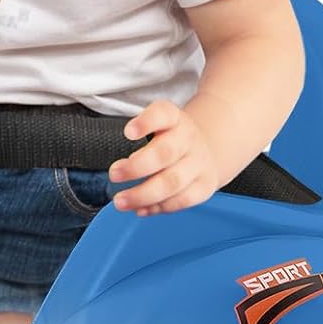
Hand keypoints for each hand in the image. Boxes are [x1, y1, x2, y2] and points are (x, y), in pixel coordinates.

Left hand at [107, 98, 221, 215]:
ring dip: (143, 194)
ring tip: (121, 201)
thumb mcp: (158, 125)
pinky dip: (159, 207)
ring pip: (172, 181)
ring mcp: (199, 163)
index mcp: (174, 119)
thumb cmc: (172, 139)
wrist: (208, 150)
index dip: (146, 122)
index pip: (163, 114)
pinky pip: (182, 200)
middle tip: (114, 174)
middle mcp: (188, 139)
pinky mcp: (203, 186)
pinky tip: (140, 209)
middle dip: (136, 167)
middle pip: (165, 153)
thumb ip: (137, 136)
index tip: (128, 132)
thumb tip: (114, 159)